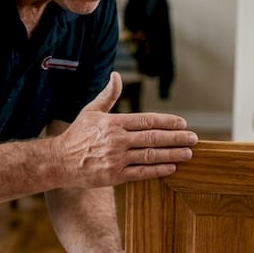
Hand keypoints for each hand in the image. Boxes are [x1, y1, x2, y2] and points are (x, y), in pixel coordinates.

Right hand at [53, 72, 197, 186]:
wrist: (59, 161)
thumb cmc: (77, 135)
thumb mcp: (91, 111)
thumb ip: (107, 95)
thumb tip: (116, 75)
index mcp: (113, 123)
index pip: (146, 120)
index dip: (167, 122)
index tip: (183, 124)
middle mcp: (117, 140)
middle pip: (153, 138)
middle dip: (176, 138)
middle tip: (194, 139)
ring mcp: (116, 159)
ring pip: (150, 156)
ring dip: (172, 154)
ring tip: (188, 153)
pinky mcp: (114, 176)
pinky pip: (141, 173)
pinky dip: (157, 170)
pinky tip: (171, 167)